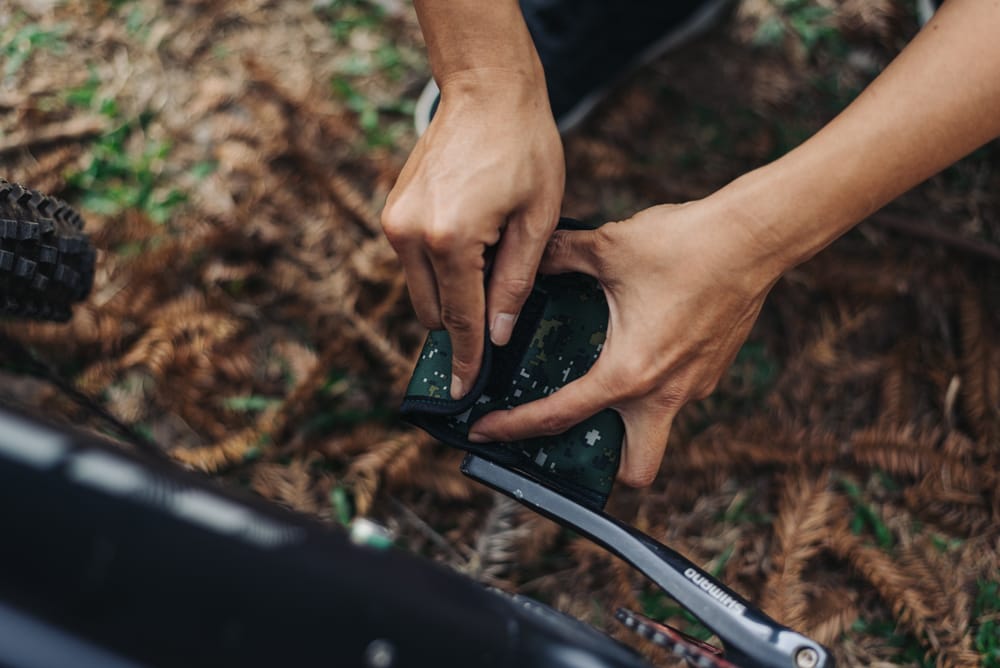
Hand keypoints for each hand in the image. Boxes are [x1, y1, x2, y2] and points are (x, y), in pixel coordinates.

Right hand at [381, 69, 563, 398]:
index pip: (460, 319)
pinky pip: (414, 264)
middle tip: (500, 317)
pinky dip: (441, 270)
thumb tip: (499, 334)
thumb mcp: (537, 219)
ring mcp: (395, 222)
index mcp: (450, 239)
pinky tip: (474, 246)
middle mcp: (410, 234)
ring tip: (492, 266)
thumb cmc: (524, 147)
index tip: (466, 393)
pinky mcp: (393, 212)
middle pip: (433, 313)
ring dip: (451, 295)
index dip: (469, 359)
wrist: (486, 90)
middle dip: (464, 324)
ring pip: (420, 291)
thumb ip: (516, 282)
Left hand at [468, 200, 781, 485]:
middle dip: (602, 466)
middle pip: (636, 469)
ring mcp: (695, 386)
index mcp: (628, 373)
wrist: (755, 237)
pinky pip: (676, 395)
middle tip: (568, 437)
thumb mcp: (607, 247)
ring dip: (627, 421)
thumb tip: (527, 257)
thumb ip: (558, 257)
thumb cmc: (685, 244)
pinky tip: (639, 346)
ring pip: (658, 430)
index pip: (558, 416)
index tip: (485, 431)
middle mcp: (664, 393)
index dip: (512, 428)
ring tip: (598, 383)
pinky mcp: (712, 370)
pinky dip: (652, 386)